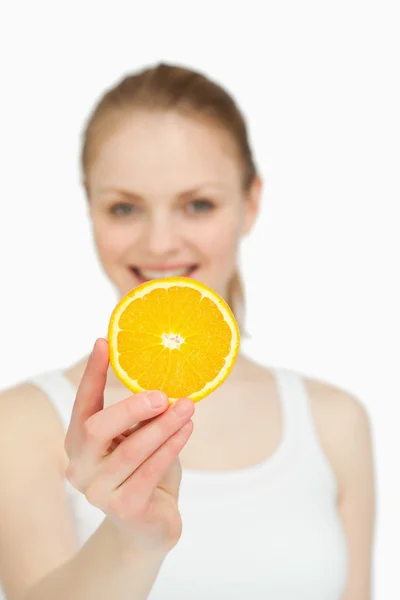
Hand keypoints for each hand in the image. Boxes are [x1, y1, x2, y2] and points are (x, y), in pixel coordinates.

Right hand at [64, 338, 194, 555]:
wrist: (150, 526)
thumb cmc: (144, 471)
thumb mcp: (137, 437)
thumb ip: (139, 415)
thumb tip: (160, 375)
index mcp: (79, 443)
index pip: (83, 403)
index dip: (93, 373)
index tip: (104, 342)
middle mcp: (80, 467)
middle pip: (97, 428)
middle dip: (131, 407)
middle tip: (163, 394)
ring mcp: (99, 491)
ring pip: (132, 449)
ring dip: (164, 425)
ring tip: (187, 407)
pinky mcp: (124, 508)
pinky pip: (150, 470)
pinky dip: (171, 446)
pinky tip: (187, 429)